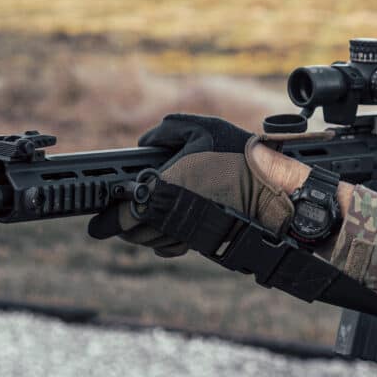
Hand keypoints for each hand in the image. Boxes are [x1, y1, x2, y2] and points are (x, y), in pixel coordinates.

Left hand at [87, 114, 294, 255]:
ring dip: (142, 235)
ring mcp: (192, 231)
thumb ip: (167, 129)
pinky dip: (164, 244)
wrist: (279, 189)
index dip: (107, 222)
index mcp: (169, 187)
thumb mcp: (205, 126)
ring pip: (153, 244)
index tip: (97, 224)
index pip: (126, 215)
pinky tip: (162, 232)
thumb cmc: (241, 156)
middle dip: (123, 227)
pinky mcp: (206, 241)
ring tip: (138, 221)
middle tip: (116, 217)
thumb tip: (144, 144)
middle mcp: (177, 215)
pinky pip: (175, 249)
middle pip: (135, 234)